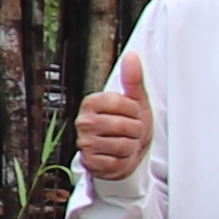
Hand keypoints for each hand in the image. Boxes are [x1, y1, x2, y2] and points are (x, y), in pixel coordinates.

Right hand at [75, 50, 152, 183]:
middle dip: (135, 130)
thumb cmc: (129, 125)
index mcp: (91, 102)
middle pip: (123, 125)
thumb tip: (132, 56)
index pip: (120, 102)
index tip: (133, 113)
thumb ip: (133, 79)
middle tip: (131, 130)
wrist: (125, 154)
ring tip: (126, 143)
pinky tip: (120, 156)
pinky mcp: (90, 163)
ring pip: (122, 145)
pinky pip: (117, 162)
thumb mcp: (135, 100)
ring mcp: (85, 143)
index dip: (134, 110)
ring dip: (131, 146)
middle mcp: (83, 122)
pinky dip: (124, 161)